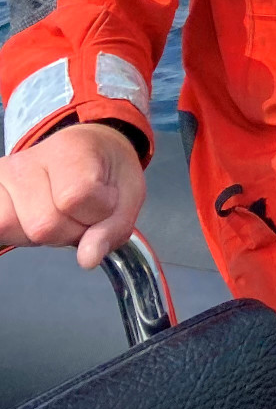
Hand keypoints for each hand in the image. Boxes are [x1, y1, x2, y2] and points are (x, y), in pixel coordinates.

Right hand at [0, 122, 145, 269]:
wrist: (88, 149)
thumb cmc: (107, 171)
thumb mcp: (129, 195)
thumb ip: (112, 229)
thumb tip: (88, 259)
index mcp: (70, 151)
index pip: (76, 198)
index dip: (97, 212)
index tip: (105, 199)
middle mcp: (28, 160)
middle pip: (44, 224)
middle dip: (71, 230)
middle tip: (80, 212)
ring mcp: (2, 176)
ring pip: (13, 229)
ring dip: (43, 235)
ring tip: (57, 213)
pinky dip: (19, 233)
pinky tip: (35, 219)